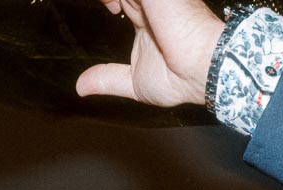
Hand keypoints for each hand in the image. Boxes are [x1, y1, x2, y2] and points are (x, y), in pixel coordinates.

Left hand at [76, 0, 223, 107]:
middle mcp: (152, 3)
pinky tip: (115, 4)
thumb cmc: (182, 78)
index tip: (113, 10)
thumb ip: (106, 79)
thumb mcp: (133, 82)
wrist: (202, 68)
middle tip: (112, 7)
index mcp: (149, 19)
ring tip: (113, 5)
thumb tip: (81, 87)